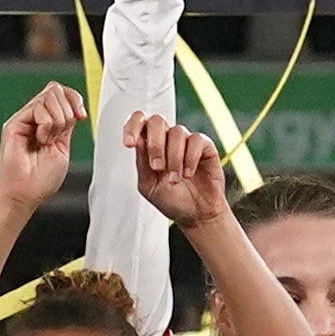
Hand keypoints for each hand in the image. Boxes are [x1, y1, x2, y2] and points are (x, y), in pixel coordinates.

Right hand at [0, 82, 84, 208]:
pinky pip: (38, 108)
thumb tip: (72, 106)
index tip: (82, 116)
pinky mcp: (14, 123)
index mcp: (48, 123)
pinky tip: (40, 139)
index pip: (62, 94)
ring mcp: (24, 119)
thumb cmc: (41, 179)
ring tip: (48, 140)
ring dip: (57, 120)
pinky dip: (46, 124)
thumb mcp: (62, 146)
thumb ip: (66, 125)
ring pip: (49, 96)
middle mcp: (34, 119)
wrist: (25, 194)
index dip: (75, 99)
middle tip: (59, 134)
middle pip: (56, 90)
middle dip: (67, 111)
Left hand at [126, 111, 227, 227]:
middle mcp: (167, 139)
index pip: (139, 122)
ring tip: (174, 179)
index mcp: (149, 146)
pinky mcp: (205, 146)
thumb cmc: (172, 200)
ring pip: (177, 132)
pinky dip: (190, 158)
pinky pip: (196, 140)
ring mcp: (186, 141)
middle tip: (157, 167)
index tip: (129, 143)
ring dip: (174, 158)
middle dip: (155, 144)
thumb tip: (138, 140)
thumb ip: (142, 163)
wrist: (196, 214)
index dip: (132, 126)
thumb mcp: (149, 186)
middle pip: (157, 121)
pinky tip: (188, 174)